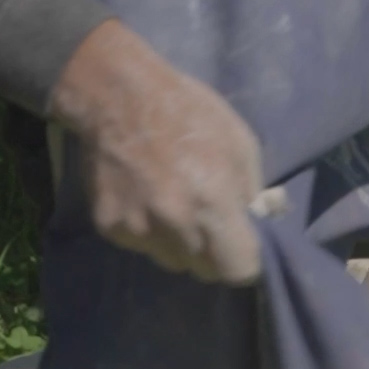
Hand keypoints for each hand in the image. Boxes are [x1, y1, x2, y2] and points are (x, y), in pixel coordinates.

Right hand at [47, 20, 264, 284]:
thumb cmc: (189, 113)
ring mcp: (138, 229)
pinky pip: (141, 245)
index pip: (238, 270)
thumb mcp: (240, 144)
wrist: (116, 96)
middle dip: (215, 255)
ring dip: (181, 244)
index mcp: (213, 204)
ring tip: (176, 203)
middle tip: (211, 221)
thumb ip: (251, 192)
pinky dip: (149, 231)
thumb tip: (259, 222)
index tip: (244, 246)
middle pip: (205, 271)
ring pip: (173, 261)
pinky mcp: (109, 226)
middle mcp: (175, 225)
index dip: (245, 261)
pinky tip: (147, 196)